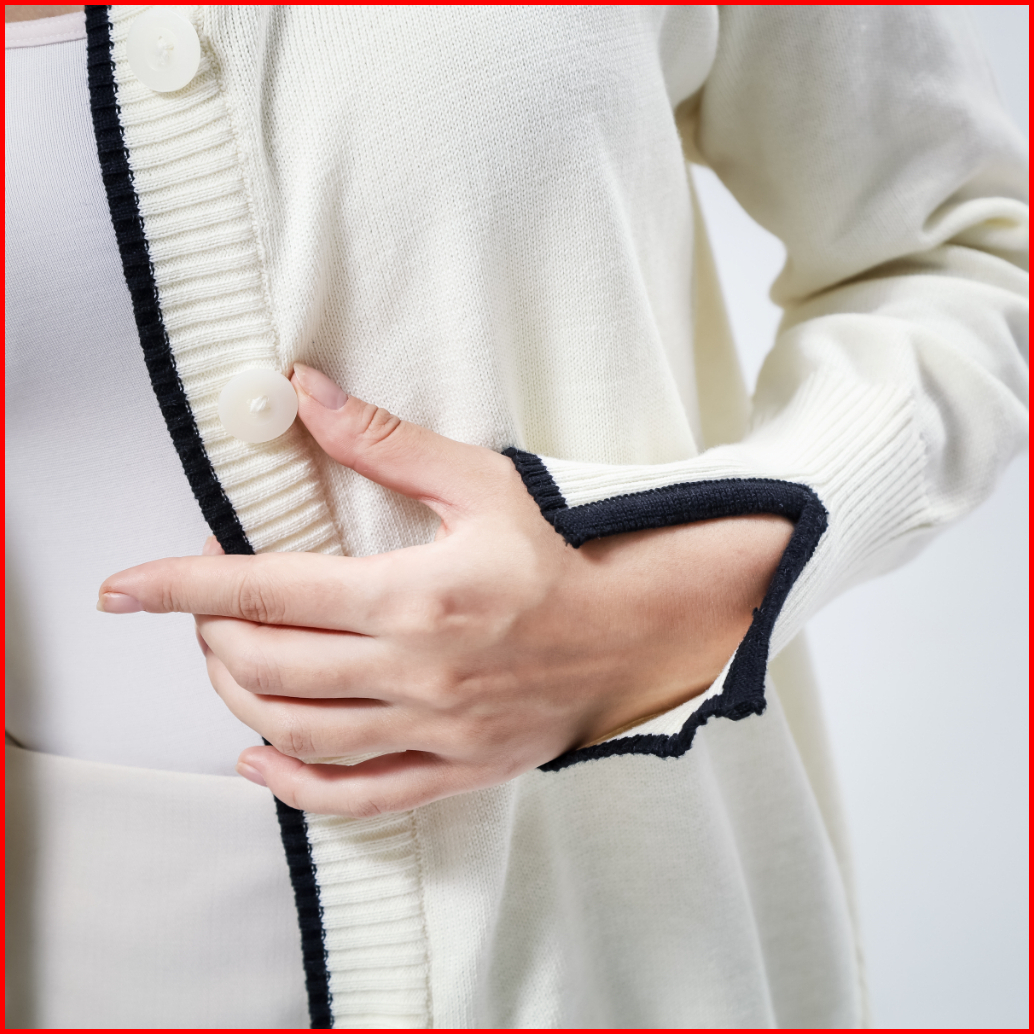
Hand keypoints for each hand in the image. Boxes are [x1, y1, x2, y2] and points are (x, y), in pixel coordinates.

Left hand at [98, 364, 791, 815]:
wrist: (629, 633)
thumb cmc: (554, 555)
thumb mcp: (479, 482)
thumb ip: (382, 442)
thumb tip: (303, 391)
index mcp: (414, 595)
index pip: (266, 591)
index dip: (181, 587)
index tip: (125, 587)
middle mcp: (415, 671)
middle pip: (267, 668)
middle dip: (210, 637)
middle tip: (206, 610)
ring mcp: (433, 730)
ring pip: (298, 734)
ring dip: (240, 699)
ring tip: (229, 663)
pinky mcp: (454, 768)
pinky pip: (358, 797)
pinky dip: (293, 786)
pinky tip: (259, 760)